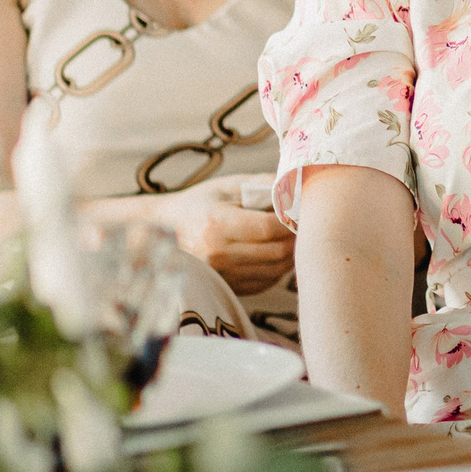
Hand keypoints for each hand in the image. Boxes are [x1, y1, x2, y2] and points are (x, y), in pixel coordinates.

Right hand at [150, 174, 292, 296]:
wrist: (166, 229)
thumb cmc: (202, 203)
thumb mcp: (227, 186)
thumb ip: (262, 185)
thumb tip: (297, 187)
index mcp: (217, 223)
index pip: (268, 227)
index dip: (291, 220)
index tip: (301, 212)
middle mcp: (217, 253)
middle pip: (275, 252)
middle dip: (295, 238)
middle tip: (303, 226)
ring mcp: (221, 274)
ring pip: (274, 270)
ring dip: (290, 255)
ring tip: (293, 239)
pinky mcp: (226, 286)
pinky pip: (264, 282)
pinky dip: (277, 269)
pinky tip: (277, 253)